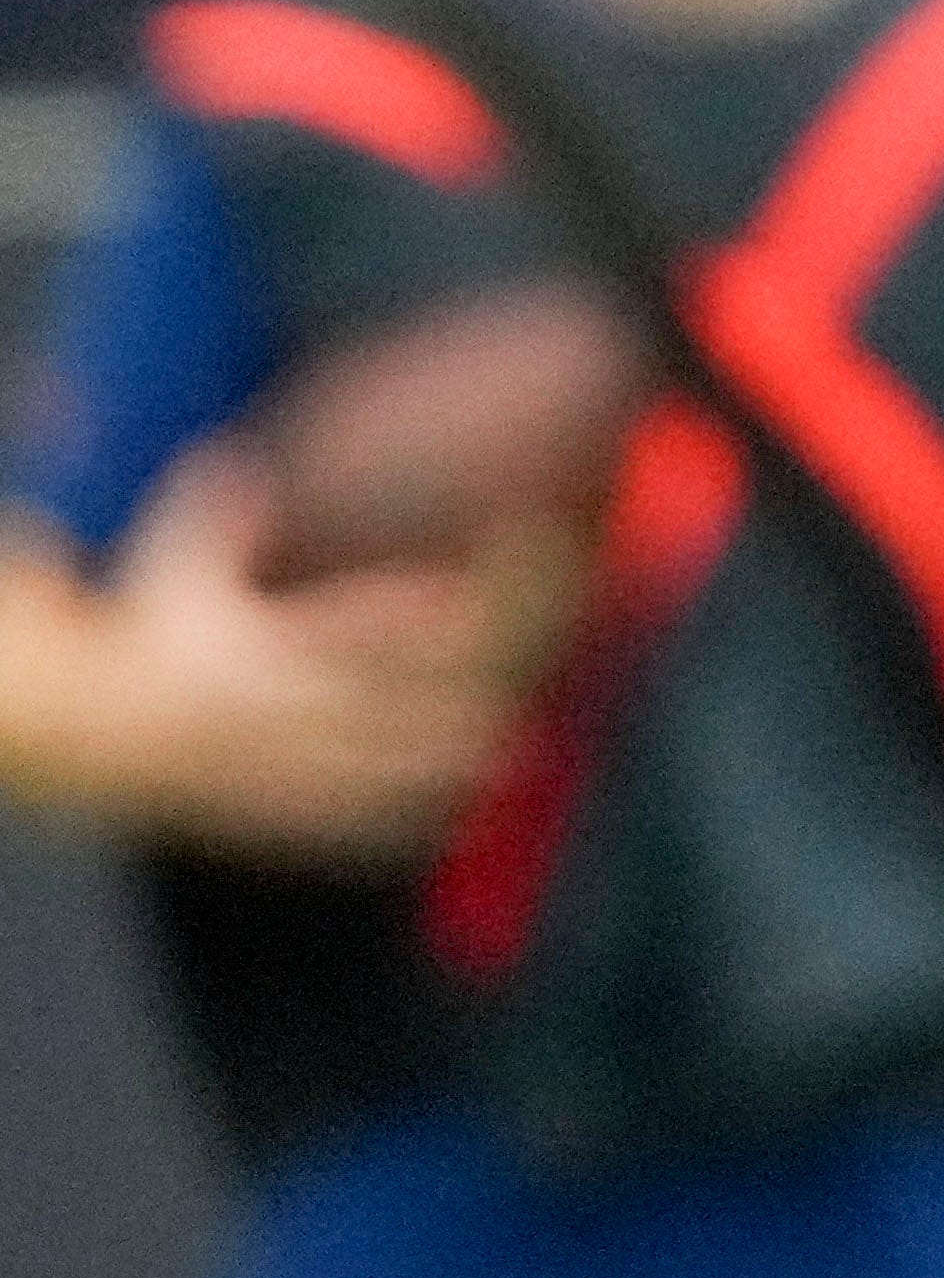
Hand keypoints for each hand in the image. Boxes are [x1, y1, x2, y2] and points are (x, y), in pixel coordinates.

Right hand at [89, 451, 524, 861]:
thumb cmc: (149, 630)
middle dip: (442, 711)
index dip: (399, 615)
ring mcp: (270, 768)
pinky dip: (397, 821)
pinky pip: (339, 824)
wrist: (93, 732)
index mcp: (257, 651)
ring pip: (369, 776)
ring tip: (510, 757)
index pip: (339, 628)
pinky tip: (452, 816)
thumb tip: (237, 453)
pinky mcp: (267, 810)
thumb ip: (217, 513)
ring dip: (438, 770)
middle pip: (373, 713)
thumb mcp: (170, 563)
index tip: (457, 600)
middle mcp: (270, 714)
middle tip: (516, 699)